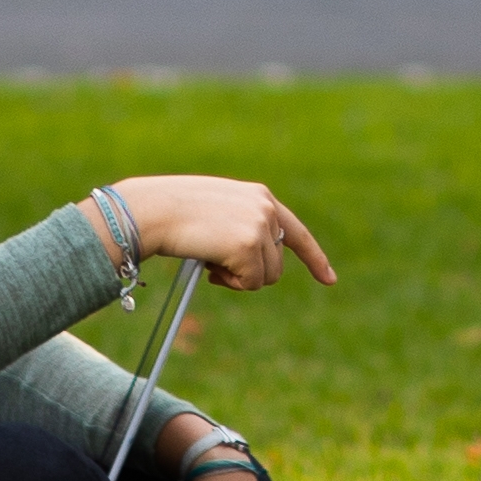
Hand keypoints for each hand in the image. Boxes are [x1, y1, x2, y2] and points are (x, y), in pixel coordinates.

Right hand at [116, 175, 338, 291]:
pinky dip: (231, 283)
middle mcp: (266, 208)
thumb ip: (241, 230)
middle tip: (217, 263)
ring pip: (266, 277)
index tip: (329, 279)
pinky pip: (251, 283)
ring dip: (239, 278)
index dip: (314, 258)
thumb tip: (255, 268)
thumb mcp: (215, 213)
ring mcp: (259, 226)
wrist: (151, 211)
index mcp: (259, 197)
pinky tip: (209, 266)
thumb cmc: (172, 214)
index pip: (295, 231)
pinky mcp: (248, 246)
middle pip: (277, 263)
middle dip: (251, 272)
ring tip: (210, 260)